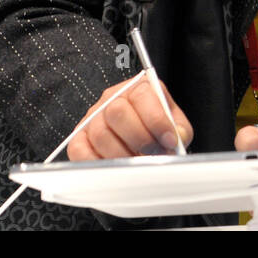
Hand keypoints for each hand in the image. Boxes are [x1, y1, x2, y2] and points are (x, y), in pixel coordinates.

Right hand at [67, 75, 192, 159]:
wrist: (139, 137)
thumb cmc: (156, 128)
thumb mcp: (174, 124)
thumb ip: (179, 130)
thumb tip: (175, 139)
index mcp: (138, 88)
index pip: (142, 95)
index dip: (157, 120)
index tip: (169, 141)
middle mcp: (112, 98)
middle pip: (117, 113)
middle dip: (139, 139)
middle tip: (153, 155)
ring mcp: (92, 118)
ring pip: (101, 135)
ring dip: (122, 155)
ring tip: (138, 164)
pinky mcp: (78, 139)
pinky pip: (81, 152)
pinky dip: (100, 164)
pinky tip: (116, 169)